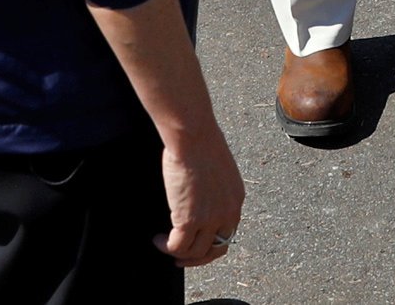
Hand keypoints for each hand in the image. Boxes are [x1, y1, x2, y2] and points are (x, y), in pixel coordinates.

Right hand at [156, 122, 244, 264]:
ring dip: (178, 253)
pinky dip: (166, 247)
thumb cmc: (200, 143)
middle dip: (197, 258)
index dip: (211, 243)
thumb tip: (200, 194)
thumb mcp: (217, 169)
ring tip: (164, 245)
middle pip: (215, 250)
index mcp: (235, 199)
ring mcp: (210, 218)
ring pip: (195, 252)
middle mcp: (227, 213)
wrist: (193, 137)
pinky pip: (177, 246)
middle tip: (181, 258)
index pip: (228, 233)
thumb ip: (214, 187)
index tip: (197, 244)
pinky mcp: (190, 220)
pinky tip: (158, 240)